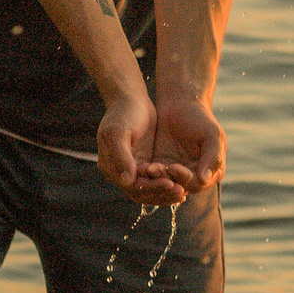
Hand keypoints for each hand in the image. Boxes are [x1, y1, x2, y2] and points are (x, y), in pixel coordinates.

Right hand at [98, 90, 188, 205]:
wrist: (131, 98)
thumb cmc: (124, 112)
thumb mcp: (119, 132)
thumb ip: (121, 156)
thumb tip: (127, 181)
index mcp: (109, 166)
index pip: (131, 187)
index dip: (151, 188)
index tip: (170, 184)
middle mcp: (118, 172)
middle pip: (140, 192)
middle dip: (161, 194)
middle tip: (182, 192)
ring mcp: (131, 169)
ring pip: (148, 190)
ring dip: (165, 193)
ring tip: (184, 193)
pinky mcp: (143, 164)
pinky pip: (155, 180)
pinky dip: (167, 184)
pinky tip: (182, 185)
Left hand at [146, 95, 225, 198]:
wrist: (179, 104)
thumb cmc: (200, 117)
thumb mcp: (212, 135)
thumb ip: (213, 157)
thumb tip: (205, 180)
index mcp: (212, 171)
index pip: (198, 183)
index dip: (185, 178)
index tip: (173, 167)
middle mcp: (195, 176)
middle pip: (180, 186)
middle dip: (167, 179)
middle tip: (156, 168)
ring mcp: (177, 173)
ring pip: (166, 183)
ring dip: (156, 178)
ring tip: (147, 167)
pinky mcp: (161, 167)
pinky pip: (154, 176)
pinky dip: (148, 173)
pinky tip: (142, 166)